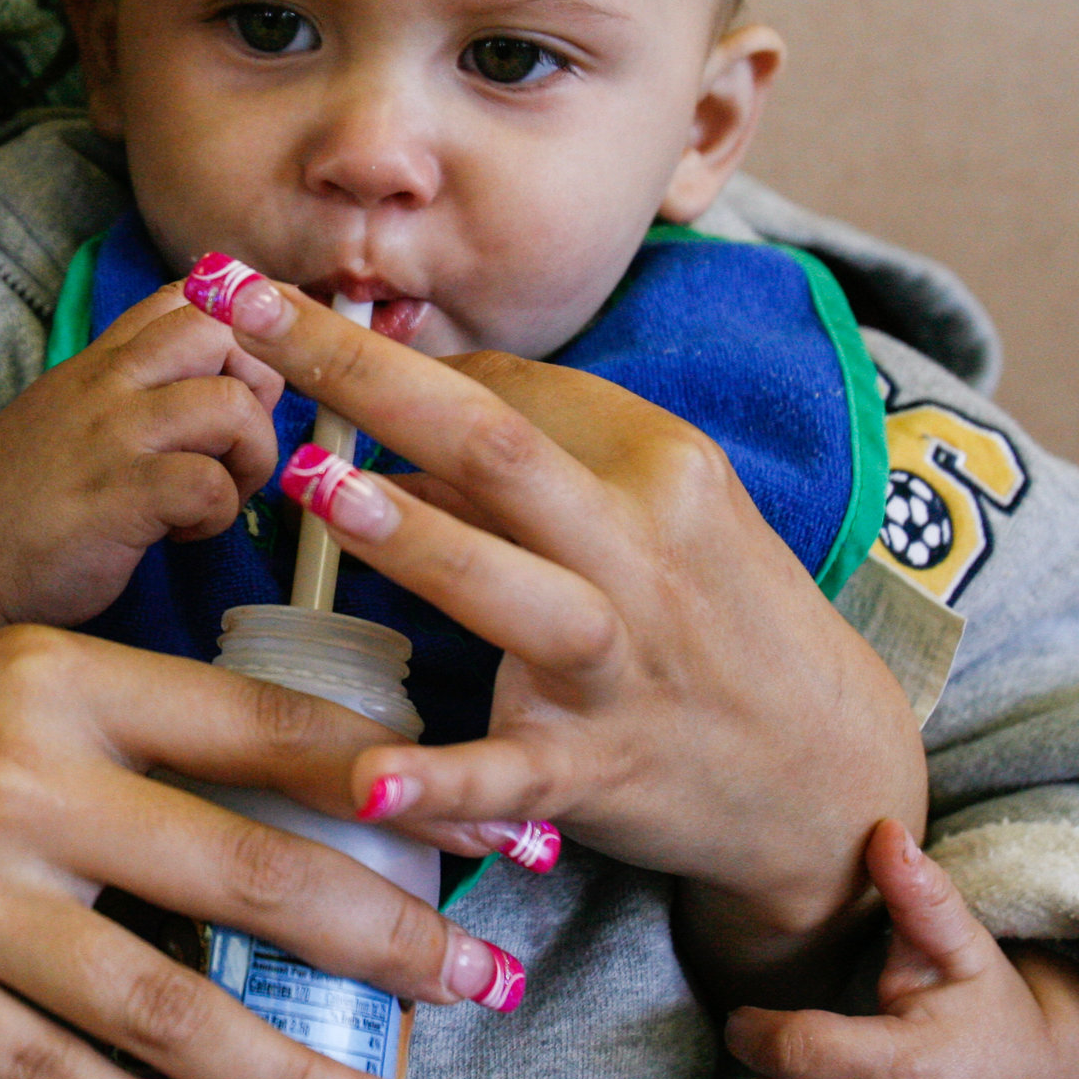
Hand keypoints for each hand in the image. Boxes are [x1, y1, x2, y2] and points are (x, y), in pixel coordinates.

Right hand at [0, 284, 282, 624]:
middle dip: (262, 387)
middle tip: (238, 441)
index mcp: (108, 357)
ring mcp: (115, 436)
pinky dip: (218, 513)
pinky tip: (188, 532)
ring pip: (231, 406)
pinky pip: (207, 483)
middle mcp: (113, 382)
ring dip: (250, 456)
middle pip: (226, 331)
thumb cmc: (32, 485)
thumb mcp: (78, 402)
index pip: (193, 293)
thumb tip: (224, 367)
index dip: (244, 327)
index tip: (248, 380)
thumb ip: (139, 375)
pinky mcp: (119, 498)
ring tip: (221, 492)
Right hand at [0, 626, 521, 1078]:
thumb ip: (131, 718)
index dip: (403, 784)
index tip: (506, 827)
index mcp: (54, 678)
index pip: (265, 725)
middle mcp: (17, 778)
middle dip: (397, 939)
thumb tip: (302, 782)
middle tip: (495, 984)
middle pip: (251, 874)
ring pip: (173, 1012)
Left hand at [199, 267, 926, 1003]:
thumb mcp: (654, 503)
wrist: (831, 769)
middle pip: (494, 444)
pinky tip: (366, 783)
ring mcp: (615, 663)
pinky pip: (508, 777)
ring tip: (309, 483)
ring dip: (417, 538)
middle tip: (247, 312)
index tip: (256, 294)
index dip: (372, 345)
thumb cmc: (714, 611)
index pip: (502, 390)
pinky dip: (441, 784)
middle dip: (363, 375)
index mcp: (652, 465)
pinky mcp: (595, 770)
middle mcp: (637, 551)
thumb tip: (397, 375)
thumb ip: (534, 443)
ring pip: (514, 591)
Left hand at [727, 819, 1078, 1078]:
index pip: (796, 1052)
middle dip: (768, 1066)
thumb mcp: (964, 952)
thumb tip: (885, 831)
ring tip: (820, 1066)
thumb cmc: (992, 1015)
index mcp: (910, 1070)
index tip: (744, 1013)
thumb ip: (921, 898)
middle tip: (783, 1034)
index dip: (753, 1029)